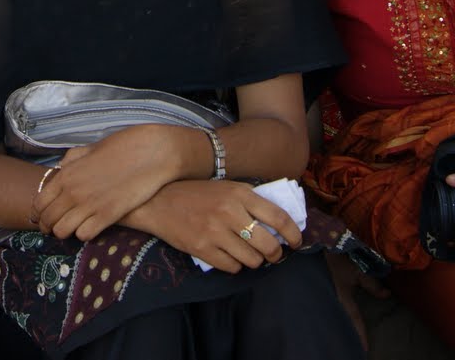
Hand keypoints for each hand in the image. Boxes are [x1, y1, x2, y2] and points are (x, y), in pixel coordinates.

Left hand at [36, 125, 196, 240]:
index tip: (42, 218)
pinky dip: (85, 234)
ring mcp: (90, 205)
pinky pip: (84, 234)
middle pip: (48, 220)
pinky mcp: (108, 216)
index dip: (38, 214)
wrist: (152, 152)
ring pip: (63, 231)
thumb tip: (61, 169)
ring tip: (73, 229)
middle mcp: (73, 191)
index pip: (39, 202)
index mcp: (66, 174)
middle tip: (55, 228)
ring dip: (65, 232)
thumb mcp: (91, 148)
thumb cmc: (123, 147)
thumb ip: (72, 160)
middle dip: (49, 227)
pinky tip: (91, 227)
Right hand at [131, 180, 300, 273]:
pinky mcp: (201, 248)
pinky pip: (232, 267)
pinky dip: (234, 265)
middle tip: (273, 254)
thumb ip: (250, 200)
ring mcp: (215, 232)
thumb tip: (279, 222)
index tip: (296, 241)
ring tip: (247, 253)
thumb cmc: (196, 193)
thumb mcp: (227, 187)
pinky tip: (228, 255)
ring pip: (252, 260)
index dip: (293, 233)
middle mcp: (230, 212)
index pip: (278, 217)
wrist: (158, 200)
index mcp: (240, 194)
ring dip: (254, 260)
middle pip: (268, 245)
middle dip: (275, 254)